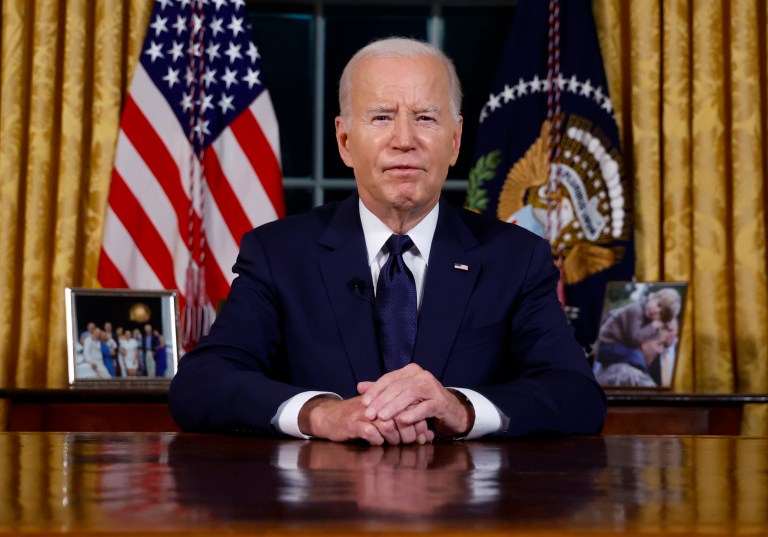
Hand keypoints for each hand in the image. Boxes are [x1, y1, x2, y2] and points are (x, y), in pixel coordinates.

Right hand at [298, 394, 432, 445]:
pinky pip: (368, 432)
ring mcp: (363, 414)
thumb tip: (430, 436)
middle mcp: (376, 404)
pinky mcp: (351, 423)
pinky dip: (376, 440)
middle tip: (413, 443)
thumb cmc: (361, 419)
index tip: (424, 436)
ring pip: (387, 424)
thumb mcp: (384, 419)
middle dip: (410, 433)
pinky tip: (378, 443)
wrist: (330, 416)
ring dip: (394, 438)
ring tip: (396, 444)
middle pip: (400, 416)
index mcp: (385, 399)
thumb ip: (407, 425)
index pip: (408, 407)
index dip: (419, 423)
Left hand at [357, 363, 473, 437]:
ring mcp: (432, 387)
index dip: (375, 390)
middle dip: (381, 401)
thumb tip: (360, 386)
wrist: (450, 411)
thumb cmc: (422, 403)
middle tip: (370, 414)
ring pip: (410, 395)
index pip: (389, 378)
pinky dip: (412, 413)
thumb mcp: (401, 396)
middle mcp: (422, 375)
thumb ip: (382, 391)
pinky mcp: (441, 401)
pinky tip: (402, 420)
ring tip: (382, 417)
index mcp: (410, 371)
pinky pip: (425, 407)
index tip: (364, 403)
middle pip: (397, 386)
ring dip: (394, 406)